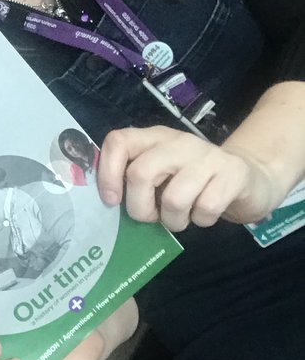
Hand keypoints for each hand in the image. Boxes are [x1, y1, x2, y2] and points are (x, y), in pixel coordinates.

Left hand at [97, 126, 279, 230]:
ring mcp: (207, 156)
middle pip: (140, 173)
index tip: (112, 201)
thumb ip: (136, 181)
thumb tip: (110, 203)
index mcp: (154, 138)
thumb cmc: (195, 182)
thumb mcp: (162, 176)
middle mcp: (179, 142)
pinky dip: (201, 221)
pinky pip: (206, 208)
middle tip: (152, 217)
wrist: (251, 177)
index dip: (108, 173)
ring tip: (181, 218)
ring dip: (173, 220)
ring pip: (173, 198)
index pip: (118, 141)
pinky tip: (205, 214)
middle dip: (140, 208)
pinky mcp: (233, 174)